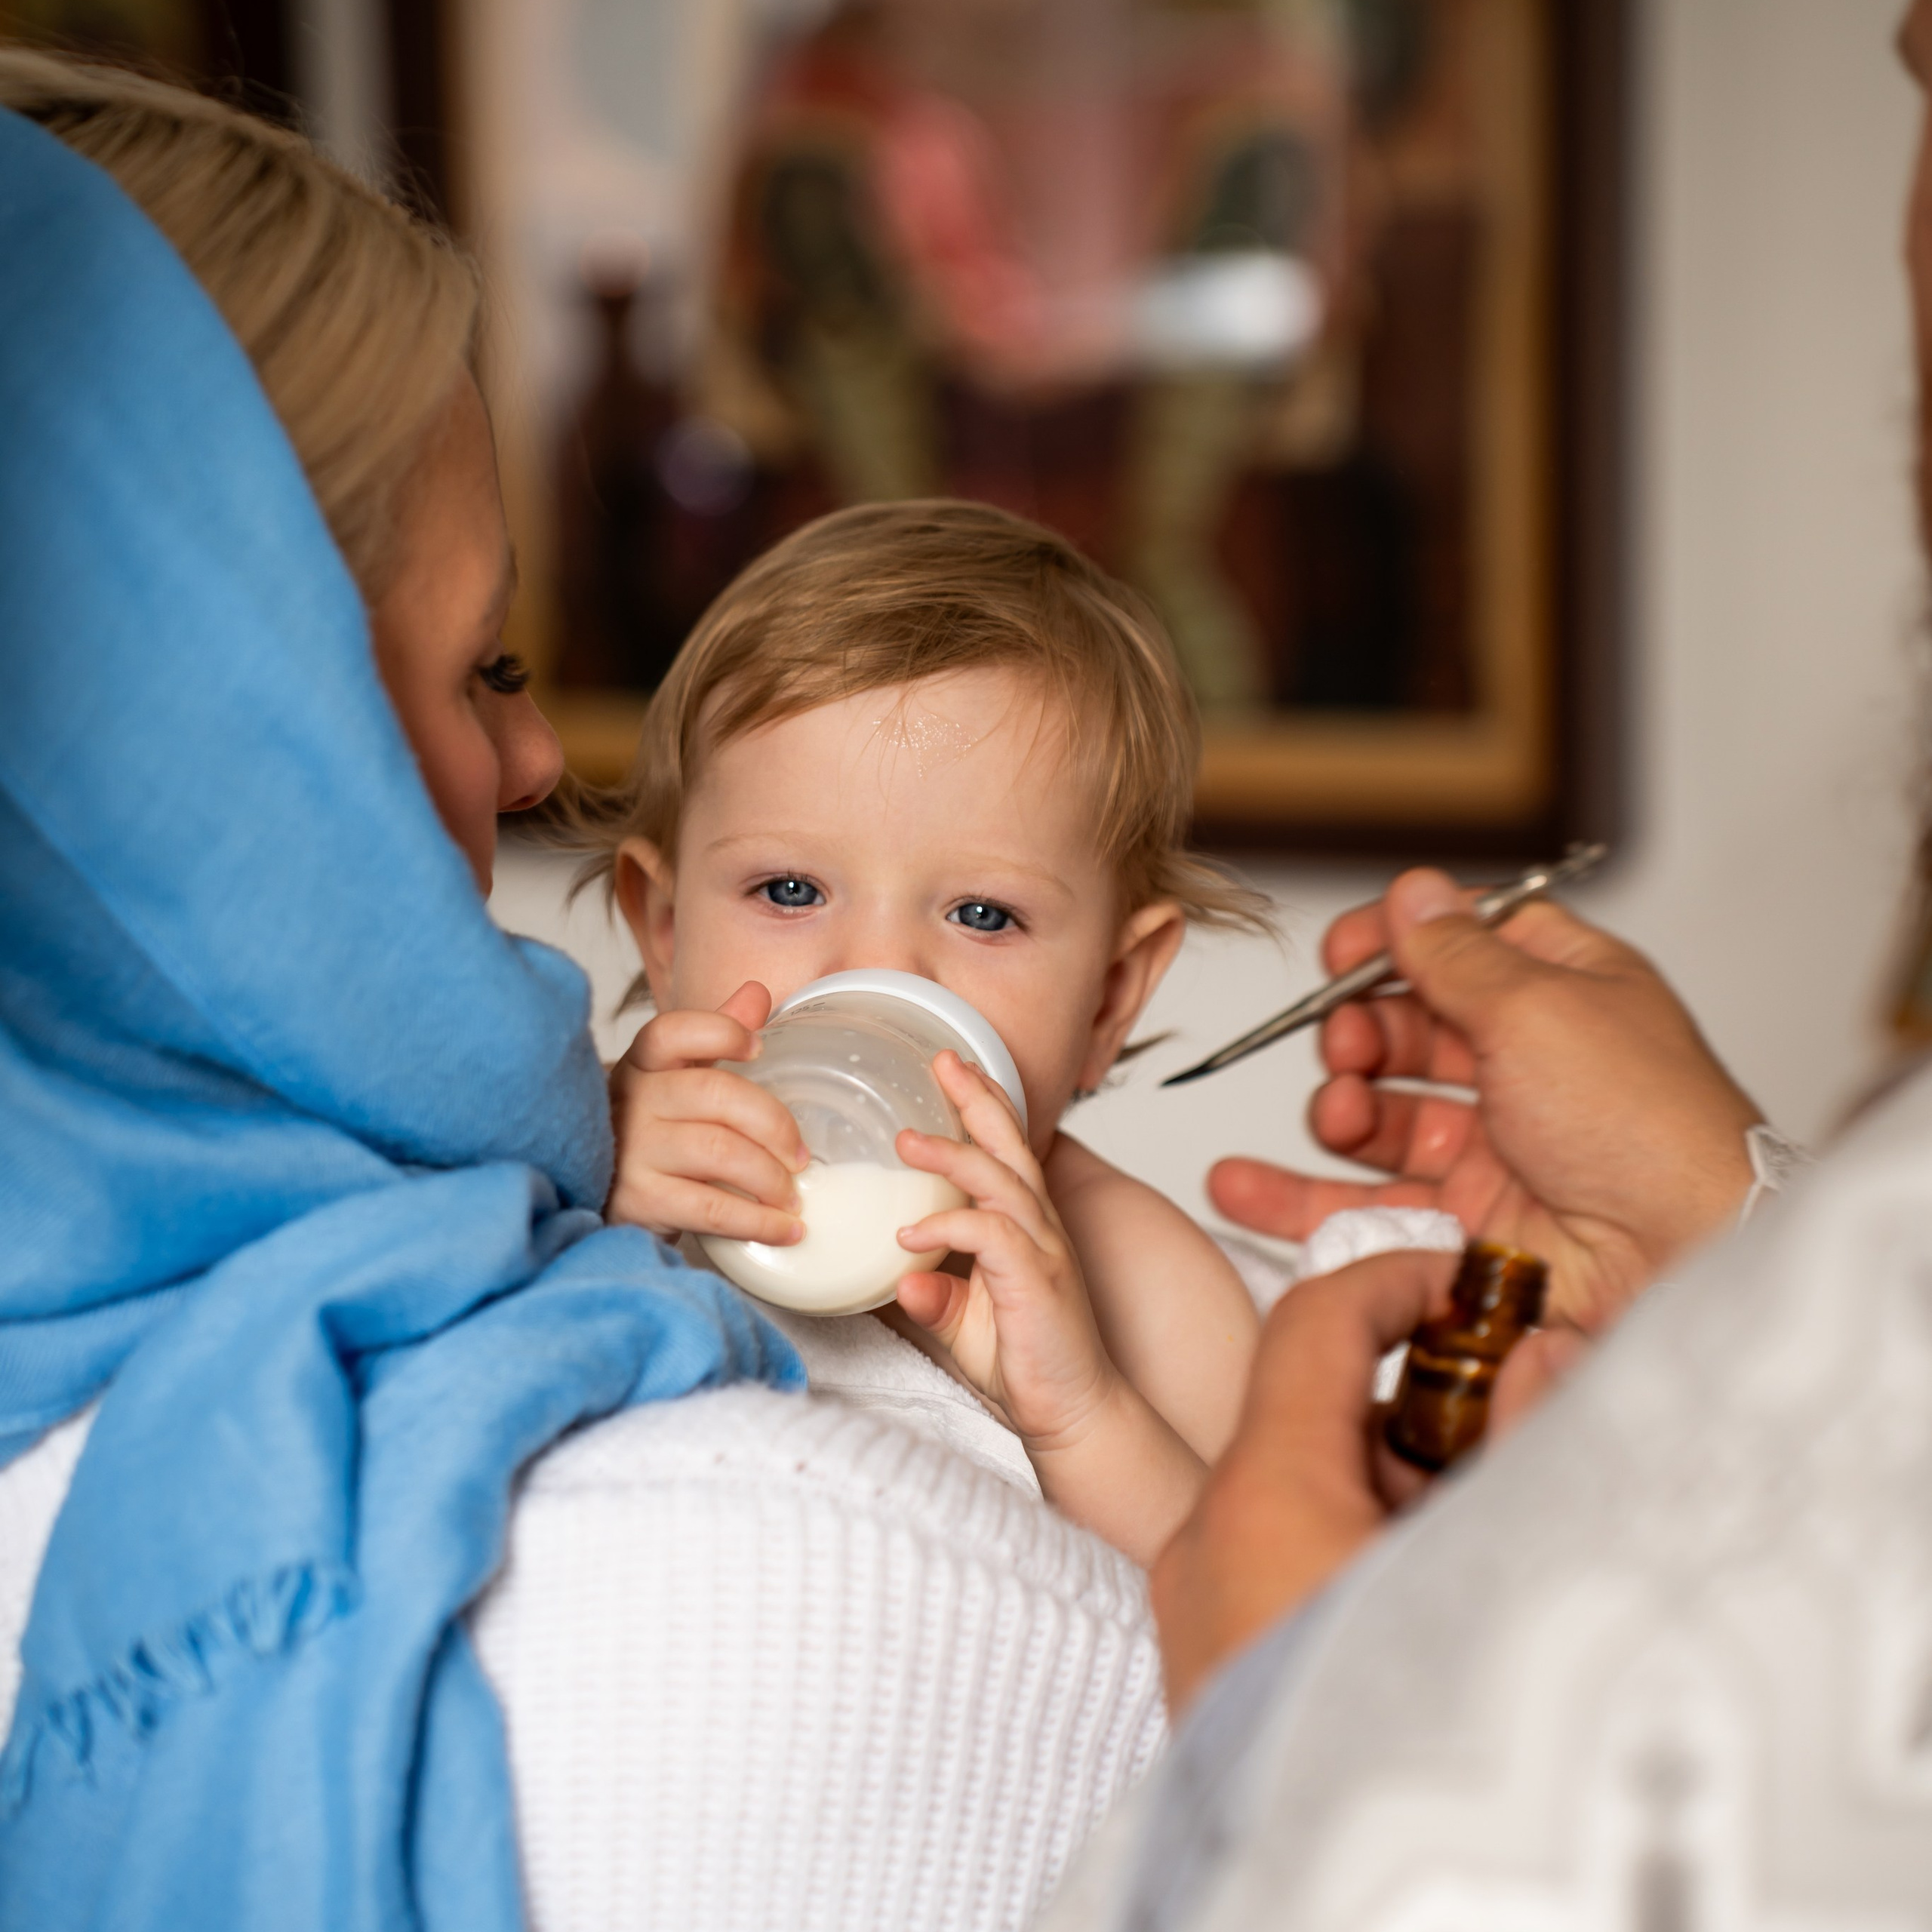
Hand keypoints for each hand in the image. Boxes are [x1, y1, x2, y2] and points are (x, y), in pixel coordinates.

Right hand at [606, 980, 807, 1245]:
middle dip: (774, 1124)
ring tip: (792, 1196)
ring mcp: (632, 1151)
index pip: (672, 1030)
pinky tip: (784, 1228)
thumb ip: (714, 1036)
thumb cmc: (652, 1134)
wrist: (602, 1201)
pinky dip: (757, 1221)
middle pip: (715, 1093)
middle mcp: (632, 1101)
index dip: (721, 1031)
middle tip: (800, 1156)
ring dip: (770, 1178)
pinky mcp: (639, 1200)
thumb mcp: (676, 1079)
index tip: (759, 1049)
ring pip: (719, 1152)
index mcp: (644, 1064)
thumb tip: (757, 994)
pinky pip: (712, 1208)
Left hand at [894, 1052, 1117, 1446]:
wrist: (1075, 1415)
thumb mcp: (964, 1322)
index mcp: (1027, 1227)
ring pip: (1001, 1181)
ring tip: (908, 1141)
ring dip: (953, 1155)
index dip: (985, 1106)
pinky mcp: (1037, 1282)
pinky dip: (949, 1224)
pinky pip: (991, 1235)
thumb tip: (898, 1276)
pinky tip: (911, 1230)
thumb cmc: (1027, 1364)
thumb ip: (934, 1295)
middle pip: (1012, 1146)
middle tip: (943, 1060)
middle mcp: (1040, 1229)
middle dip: (978, 1098)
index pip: (1008, 1152)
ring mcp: (1043, 1253)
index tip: (955, 1069)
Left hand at [1152, 1247, 1588, 1712]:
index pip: (1314, 1321)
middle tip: (1524, 1439)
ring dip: (1402, 1494)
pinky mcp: (1211, 1676)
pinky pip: (1283, 1570)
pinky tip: (1446, 1614)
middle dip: (1426, 1410)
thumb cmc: (1424, 1779)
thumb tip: (1542, 1350)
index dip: (1400, 1279)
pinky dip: (1360, 1553)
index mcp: (1264, 1501)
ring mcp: (1201, 1619)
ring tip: (1502, 1556)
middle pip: (1319, 1416)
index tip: (1476, 1285)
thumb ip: (1527, 1439)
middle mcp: (1209, 1548)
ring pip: (1305, 1498)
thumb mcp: (1511, 1576)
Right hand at [1209, 869, 1761, 1335]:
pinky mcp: (1462, 1225)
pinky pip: (1363, 1204)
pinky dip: (1295, 1196)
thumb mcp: (1542, 1008)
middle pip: (1406, 1029)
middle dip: (1359, 1031)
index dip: (1396, 944)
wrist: (1681, 1269)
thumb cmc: (1645, 1129)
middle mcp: (1526, 1068)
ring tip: (1341, 1114)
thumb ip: (1456, 954)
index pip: (1461, 944)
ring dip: (1337, 1106)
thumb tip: (1413, 890)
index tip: (1343, 957)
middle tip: (1349, 1045)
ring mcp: (1493, 1150)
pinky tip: (1242, 1184)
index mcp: (1564, 993)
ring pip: (1379, 1115)